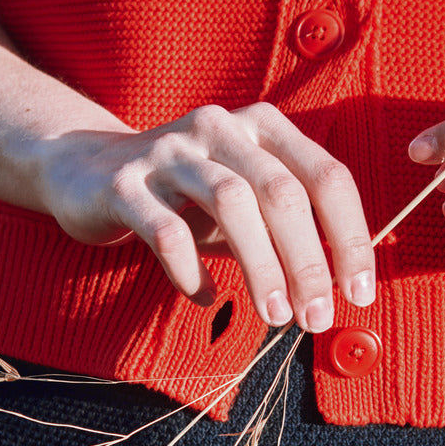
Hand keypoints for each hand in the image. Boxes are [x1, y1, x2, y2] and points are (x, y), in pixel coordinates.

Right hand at [38, 102, 375, 329]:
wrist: (85, 173)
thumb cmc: (183, 198)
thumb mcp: (242, 204)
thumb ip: (287, 231)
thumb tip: (338, 286)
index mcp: (261, 127)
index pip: (326, 176)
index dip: (350, 237)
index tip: (359, 293)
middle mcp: (219, 128)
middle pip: (281, 192)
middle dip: (307, 262)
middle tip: (316, 318)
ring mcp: (169, 151)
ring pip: (231, 203)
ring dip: (260, 267)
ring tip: (274, 317)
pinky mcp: (124, 185)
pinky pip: (168, 231)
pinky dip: (194, 272)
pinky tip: (207, 299)